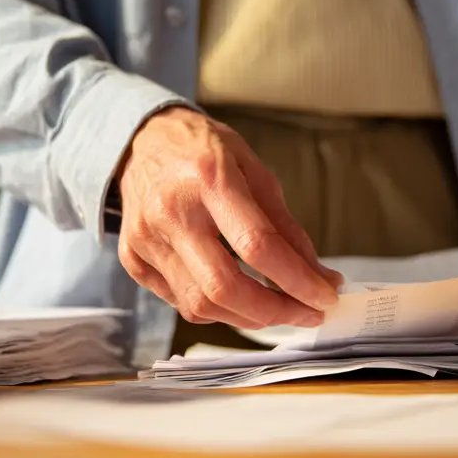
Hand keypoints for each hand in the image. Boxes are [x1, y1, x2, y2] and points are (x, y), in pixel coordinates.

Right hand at [115, 107, 340, 328]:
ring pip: (199, 305)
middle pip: (224, 287)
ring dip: (247, 317)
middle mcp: (172, 213)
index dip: (297, 280)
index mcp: (210, 179)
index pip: (257, 245)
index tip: (325, 297)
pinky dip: (216, 309)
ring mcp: (146, 239)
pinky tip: (236, 297)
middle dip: (274, 312)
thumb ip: (285, 226)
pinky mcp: (132, 259)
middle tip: (306, 314)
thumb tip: (319, 275)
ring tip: (276, 308)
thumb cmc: (203, 150)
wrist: (141, 139)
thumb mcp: (254, 170)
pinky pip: (180, 302)